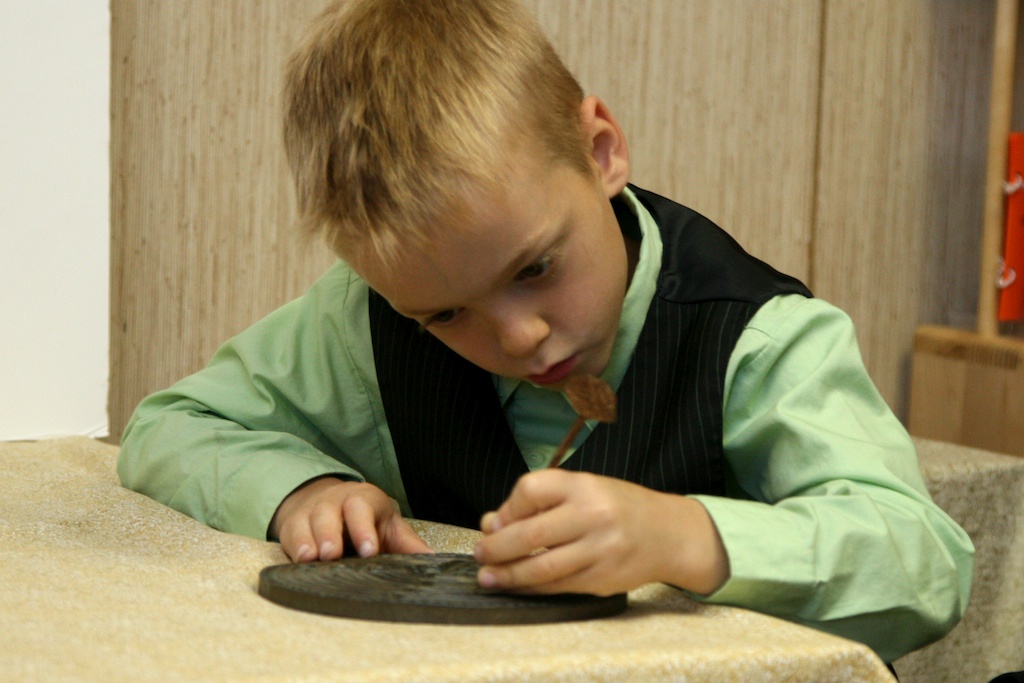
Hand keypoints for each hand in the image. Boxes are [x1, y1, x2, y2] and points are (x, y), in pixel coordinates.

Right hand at [271, 477, 432, 561]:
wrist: (328, 502)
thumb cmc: (366, 518)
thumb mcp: (388, 526)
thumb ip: (407, 543)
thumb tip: (434, 559)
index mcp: (362, 499)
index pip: (362, 509)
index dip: (364, 529)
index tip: (369, 550)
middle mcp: (333, 502)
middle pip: (329, 514)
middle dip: (330, 533)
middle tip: (333, 554)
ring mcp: (310, 513)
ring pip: (305, 524)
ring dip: (307, 541)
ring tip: (310, 558)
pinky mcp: (291, 526)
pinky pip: (289, 536)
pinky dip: (292, 548)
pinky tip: (296, 561)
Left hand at [472, 470, 728, 595]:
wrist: (670, 533)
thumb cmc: (619, 508)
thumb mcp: (585, 490)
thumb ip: (542, 503)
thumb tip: (492, 523)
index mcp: (584, 485)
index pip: (531, 490)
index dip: (507, 507)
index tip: (496, 520)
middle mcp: (592, 515)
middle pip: (530, 533)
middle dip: (497, 548)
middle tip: (480, 554)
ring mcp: (599, 549)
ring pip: (542, 567)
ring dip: (509, 575)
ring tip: (488, 578)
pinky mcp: (602, 578)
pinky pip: (558, 586)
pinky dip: (533, 588)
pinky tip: (517, 586)